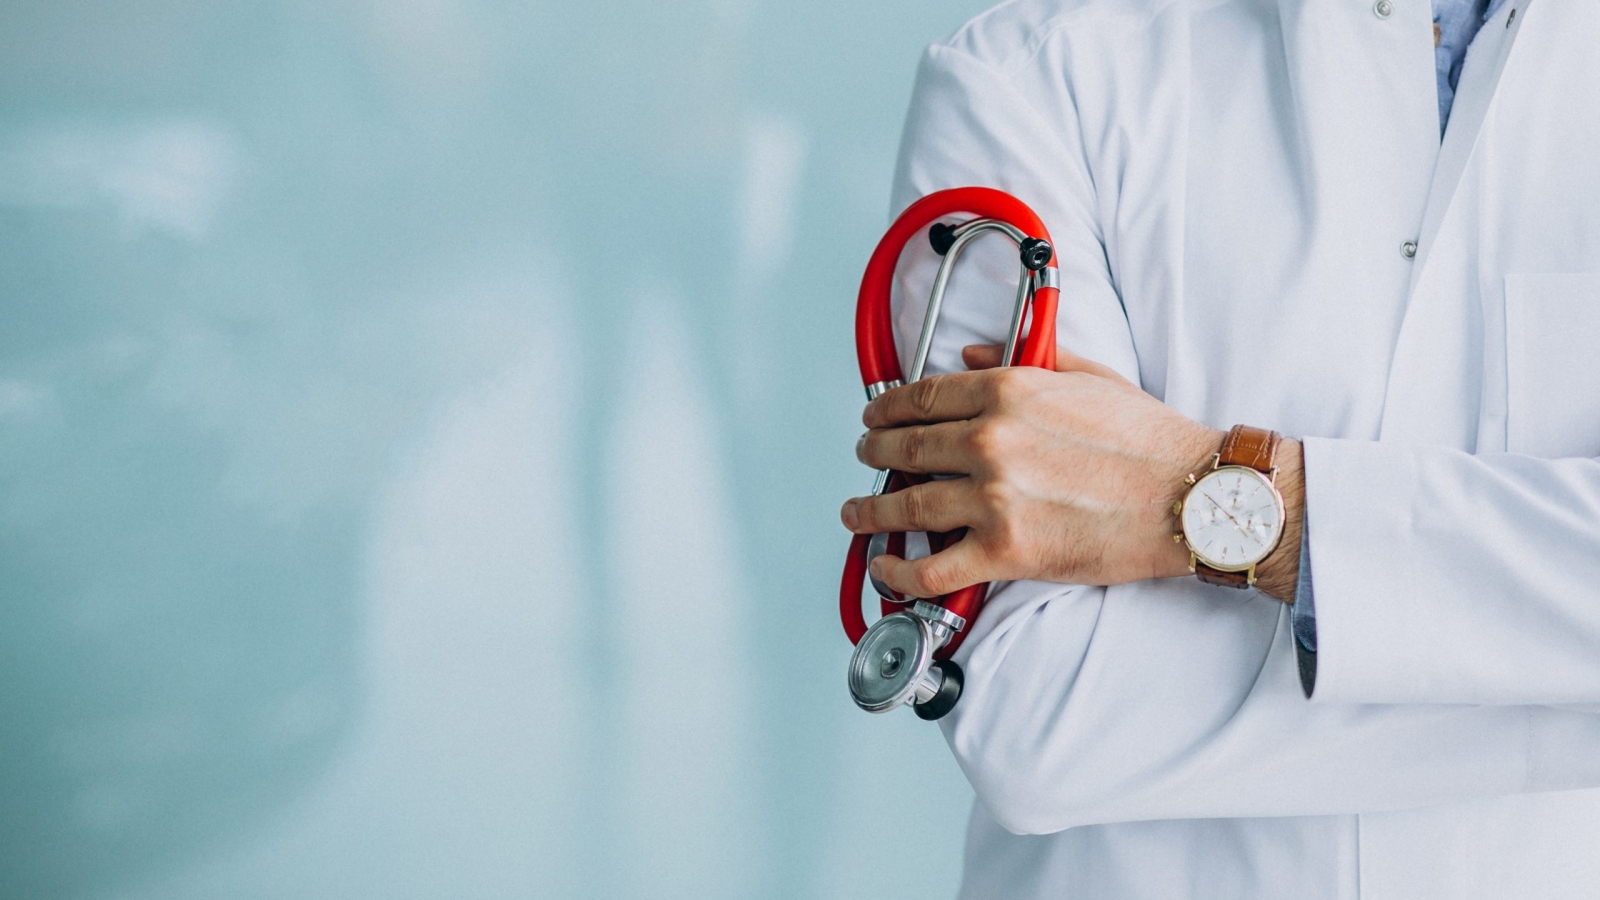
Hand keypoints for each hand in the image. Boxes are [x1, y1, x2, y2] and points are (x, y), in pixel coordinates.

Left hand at [841, 344, 1303, 599]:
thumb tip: (971, 353)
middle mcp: (991, 442)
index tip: (874, 415)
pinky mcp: (1005, 552)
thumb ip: (1023, 360)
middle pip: (905, 447)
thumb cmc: (1149, 441)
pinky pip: (930, 568)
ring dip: (870, 510)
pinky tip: (885, 568)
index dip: (887, 407)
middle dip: (874, 452)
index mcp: (1008, 392)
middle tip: (865, 456)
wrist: (1190, 498)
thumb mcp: (1087, 376)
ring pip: (905, 507)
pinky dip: (898, 572)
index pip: (923, 397)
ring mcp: (993, 499)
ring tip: (857, 512)